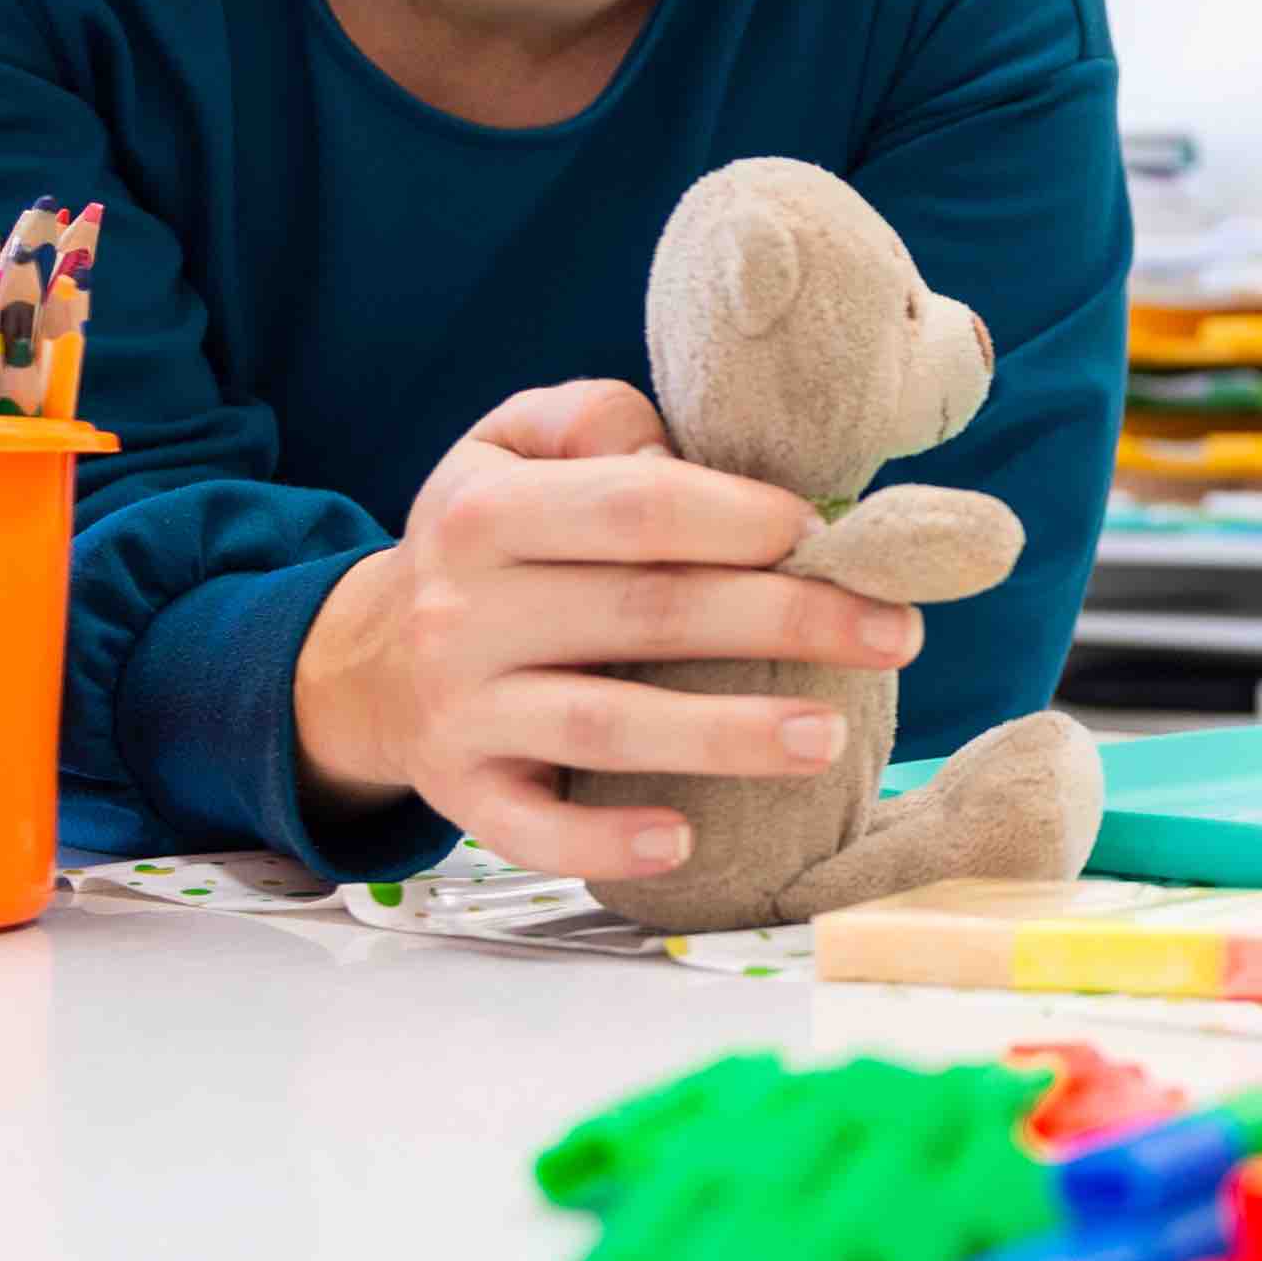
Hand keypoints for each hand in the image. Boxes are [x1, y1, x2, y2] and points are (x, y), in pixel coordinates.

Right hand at [291, 379, 924, 878]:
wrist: (368, 659)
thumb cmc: (489, 541)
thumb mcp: (510, 445)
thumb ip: (597, 422)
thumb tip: (689, 455)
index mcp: (485, 511)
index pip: (634, 507)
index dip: (741, 518)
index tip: (829, 533)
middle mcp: (465, 611)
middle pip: (645, 612)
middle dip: (782, 620)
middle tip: (893, 634)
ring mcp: (462, 711)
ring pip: (604, 725)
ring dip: (723, 734)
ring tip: (830, 737)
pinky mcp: (465, 795)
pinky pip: (534, 829)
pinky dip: (607, 838)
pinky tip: (688, 838)